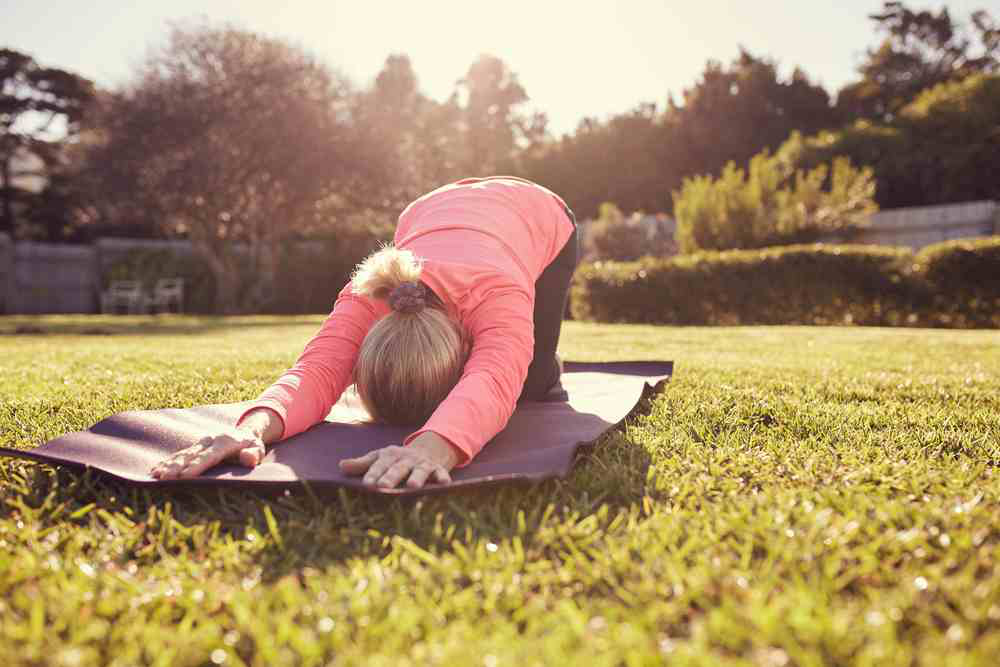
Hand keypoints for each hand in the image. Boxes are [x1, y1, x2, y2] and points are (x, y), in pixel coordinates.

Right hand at [149, 428, 265, 479]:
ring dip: (168, 465)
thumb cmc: (252, 447)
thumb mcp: (258, 450)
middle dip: (177, 467)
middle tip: (165, 478)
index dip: (197, 466)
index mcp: (225, 442)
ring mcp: (200, 443)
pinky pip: (179, 455)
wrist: (245, 433)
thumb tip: (248, 459)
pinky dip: (167, 462)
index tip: (184, 476)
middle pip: (191, 455)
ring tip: (155, 475)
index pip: (210, 456)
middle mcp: (209, 441)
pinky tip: (155, 471)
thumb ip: (253, 455)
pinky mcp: (195, 447)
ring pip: (182, 454)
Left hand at [339, 432, 461, 488]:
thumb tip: (340, 466)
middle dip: (391, 477)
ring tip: (412, 487)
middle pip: (398, 468)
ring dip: (417, 477)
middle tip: (383, 486)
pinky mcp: (437, 469)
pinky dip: (442, 477)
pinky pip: (440, 472)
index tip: (367, 484)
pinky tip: (444, 484)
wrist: (428, 449)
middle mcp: (406, 459)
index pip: (380, 465)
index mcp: (390, 455)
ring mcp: (422, 464)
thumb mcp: (380, 458)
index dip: (373, 473)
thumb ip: (361, 464)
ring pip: (419, 471)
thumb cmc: (397, 459)